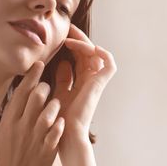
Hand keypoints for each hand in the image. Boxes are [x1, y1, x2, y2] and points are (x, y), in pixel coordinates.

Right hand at [0, 61, 64, 165]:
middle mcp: (21, 127)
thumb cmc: (11, 153)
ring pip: (48, 113)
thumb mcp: (5, 130)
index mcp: (10, 121)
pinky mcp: (46, 151)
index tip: (39, 63)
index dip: (32, 76)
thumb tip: (22, 89)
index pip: (21, 92)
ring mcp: (34, 139)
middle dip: (44, 88)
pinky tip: (61, 121)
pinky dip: (59, 125)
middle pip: (35, 98)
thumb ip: (14, 111)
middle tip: (47, 87)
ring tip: (56, 104)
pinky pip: (55, 133)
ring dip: (54, 105)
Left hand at [52, 23, 116, 150]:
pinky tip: (89, 47)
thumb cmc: (58, 121)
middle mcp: (90, 82)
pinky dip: (104, 53)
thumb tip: (62, 63)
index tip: (60, 35)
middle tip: (67, 28)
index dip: (72, 45)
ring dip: (85, 43)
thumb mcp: (57, 94)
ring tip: (70, 37)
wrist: (64, 136)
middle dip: (79, 39)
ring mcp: (95, 83)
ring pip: (97, 55)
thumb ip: (61, 80)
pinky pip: (109, 65)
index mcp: (80, 83)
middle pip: (89, 53)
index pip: (79, 58)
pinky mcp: (98, 85)